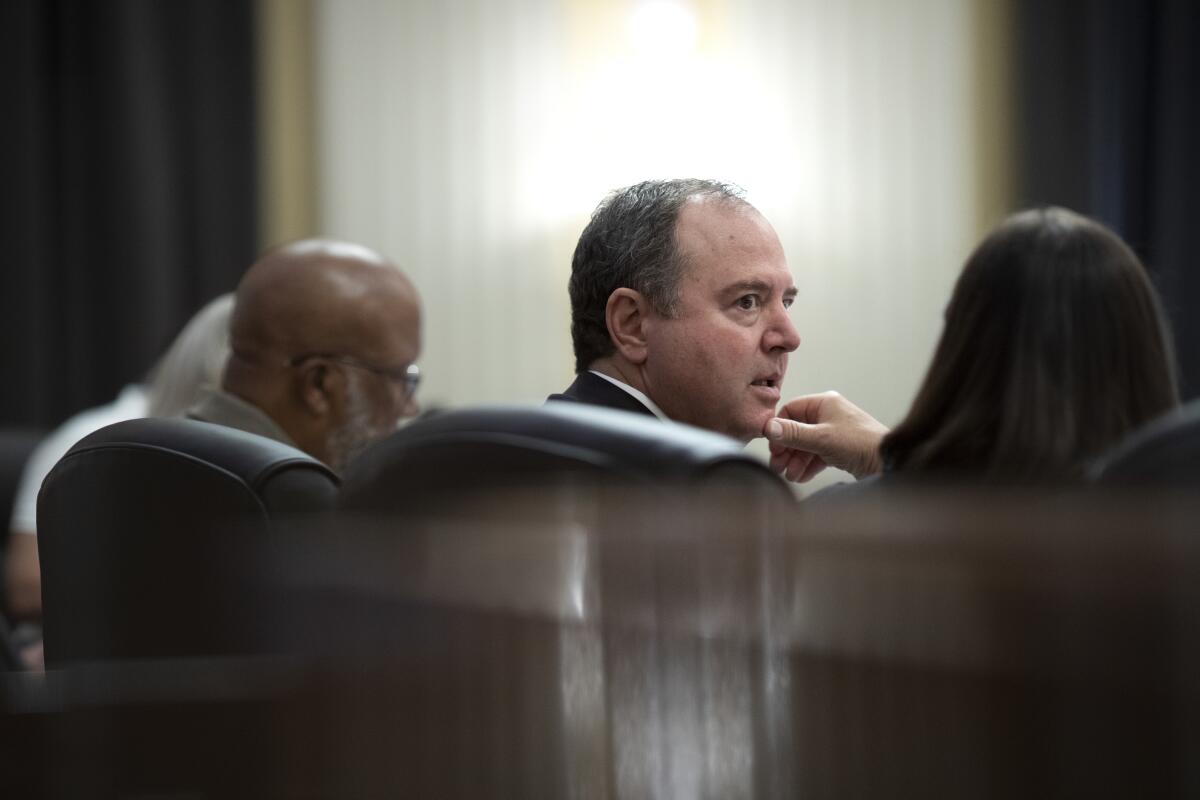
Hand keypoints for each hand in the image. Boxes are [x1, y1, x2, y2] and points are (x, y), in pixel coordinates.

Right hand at [763, 391, 887, 481]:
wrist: (888, 462)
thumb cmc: (861, 443)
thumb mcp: (821, 438)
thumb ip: (793, 433)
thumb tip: (769, 428)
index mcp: (825, 403)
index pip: (791, 410)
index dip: (780, 429)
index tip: (773, 446)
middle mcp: (829, 415)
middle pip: (797, 430)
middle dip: (786, 449)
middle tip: (778, 465)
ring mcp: (835, 432)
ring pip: (806, 444)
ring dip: (795, 460)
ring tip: (790, 475)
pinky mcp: (840, 449)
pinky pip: (817, 455)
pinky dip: (807, 465)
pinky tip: (801, 476)